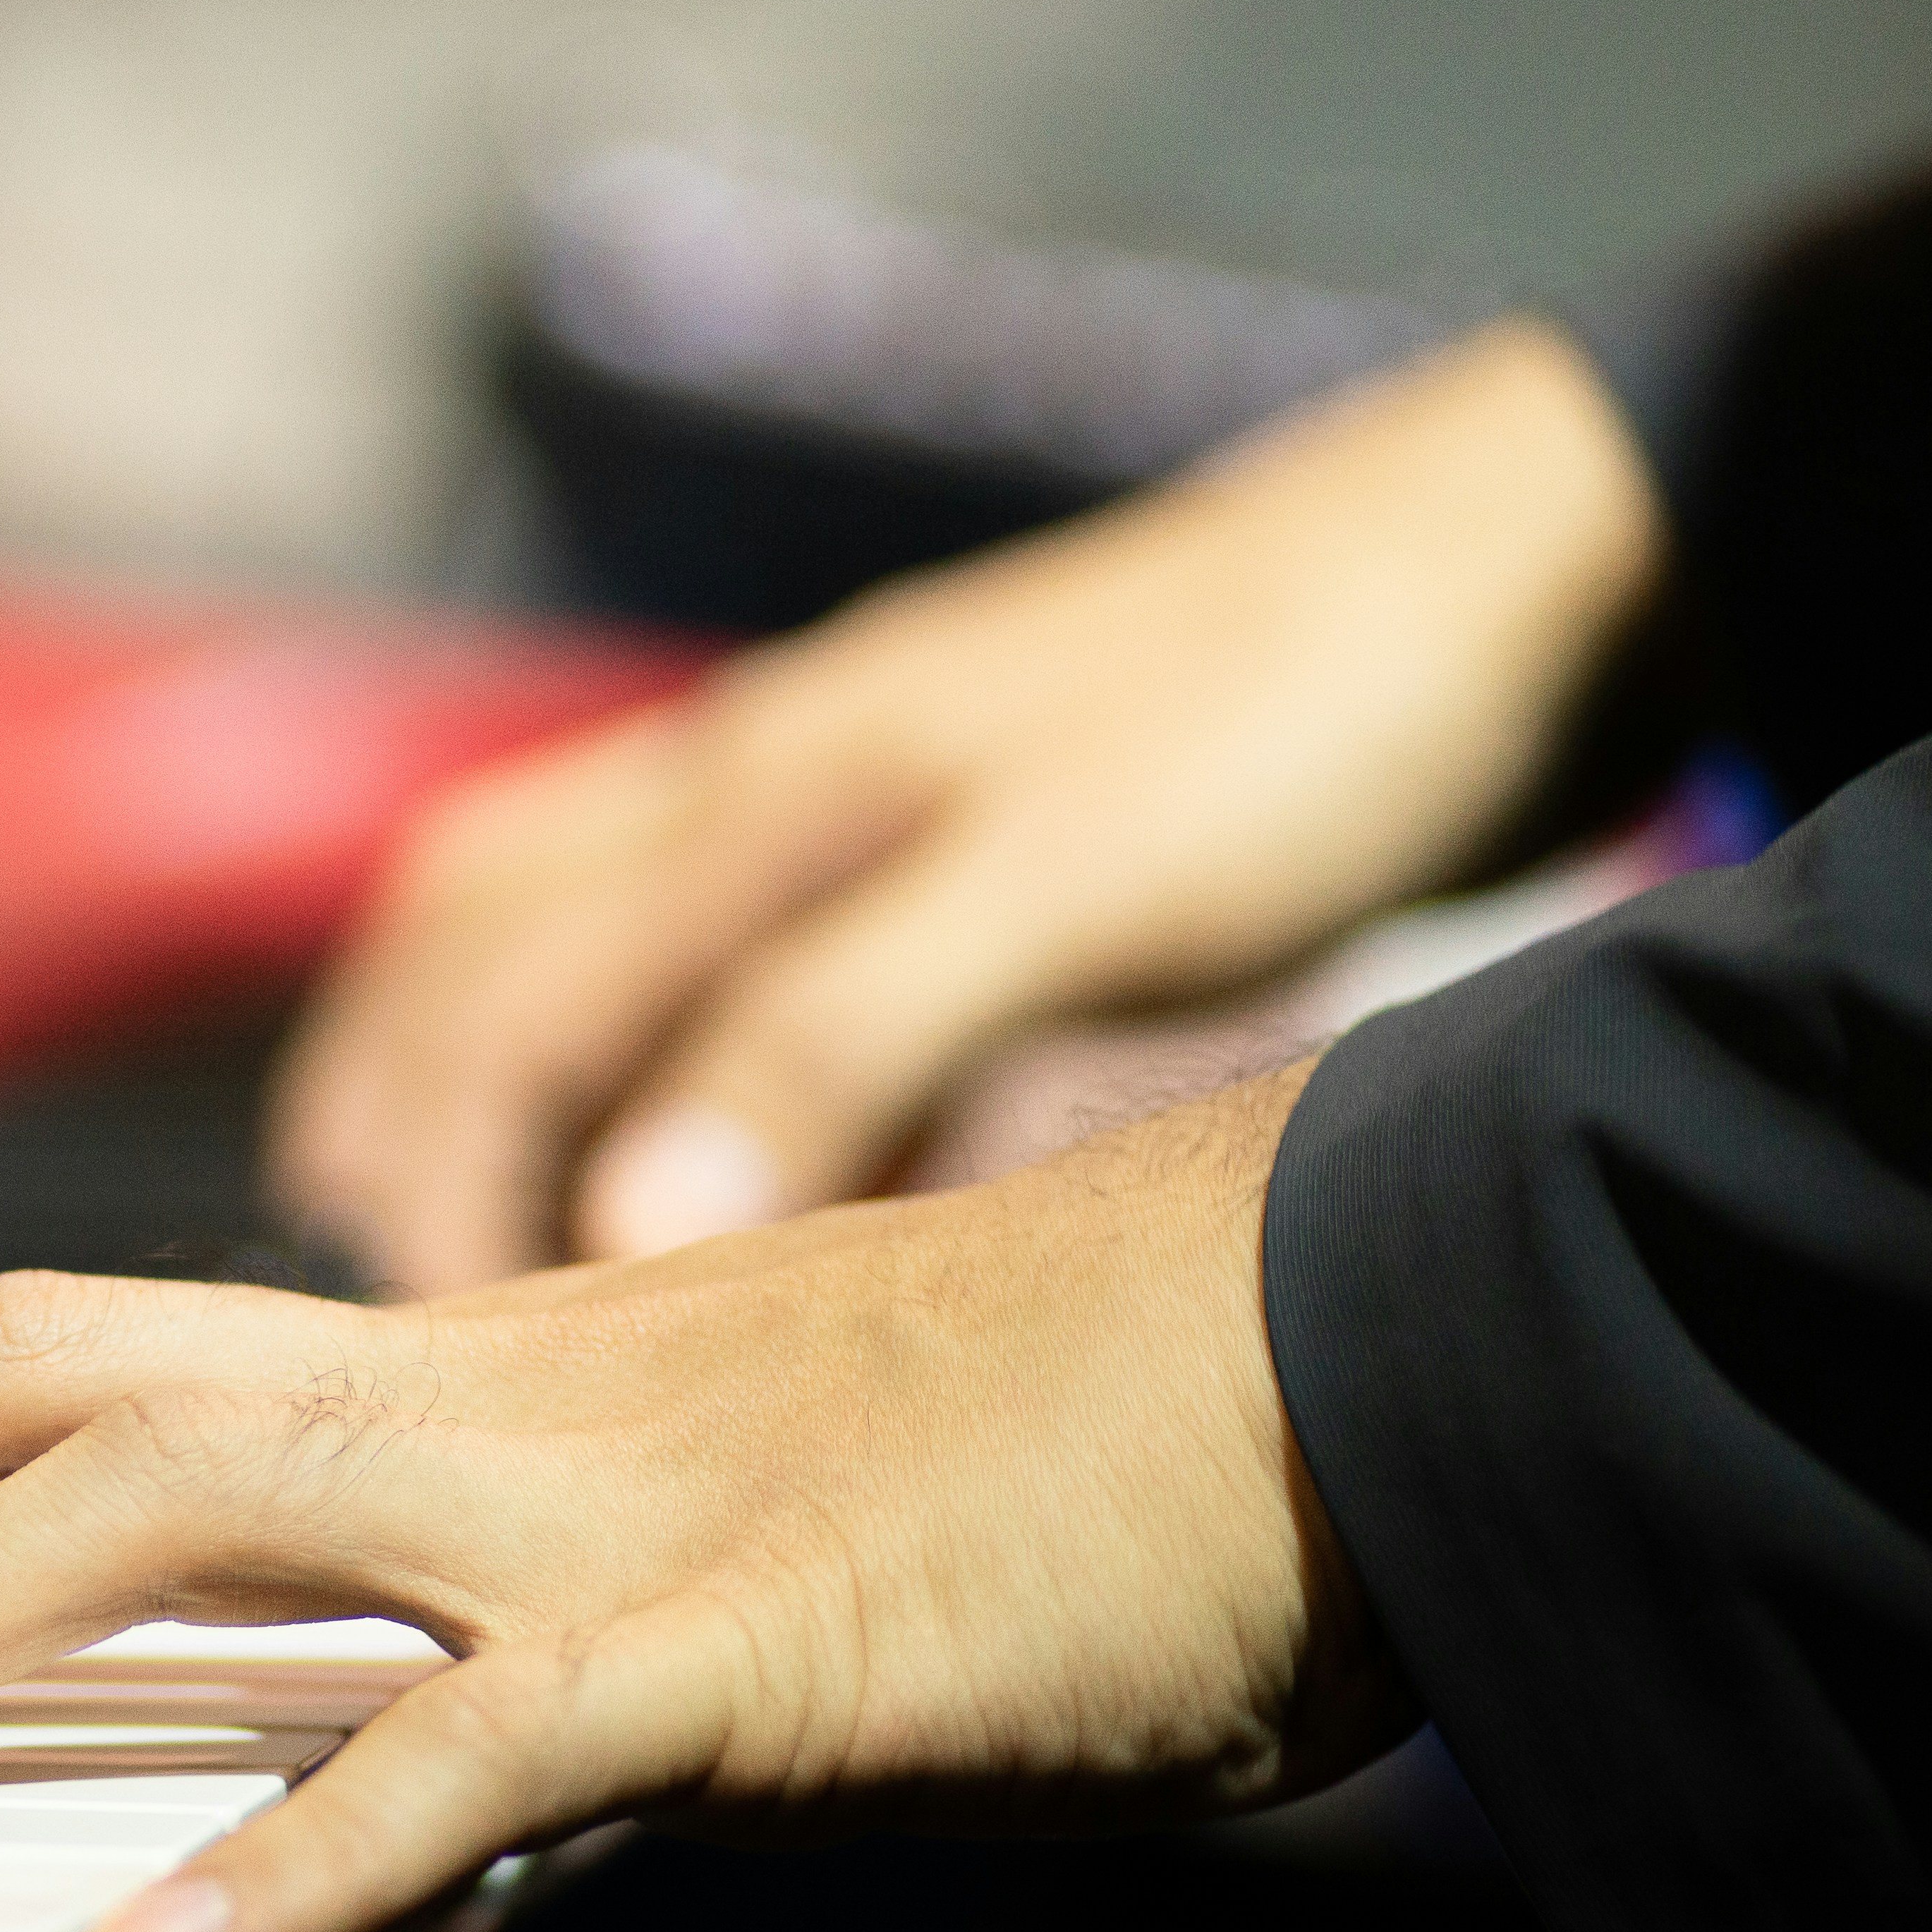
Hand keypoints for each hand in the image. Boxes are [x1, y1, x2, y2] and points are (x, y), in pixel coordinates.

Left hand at [0, 1068, 1413, 1931]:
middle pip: (51, 1374)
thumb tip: (434, 1710)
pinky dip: (296, 1857)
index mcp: (498, 1357)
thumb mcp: (769, 1477)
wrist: (1372, 1330)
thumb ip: (573, 1571)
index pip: (98, 1346)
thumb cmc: (1107, 1423)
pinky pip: (476, 1746)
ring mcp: (612, 1500)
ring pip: (181, 1501)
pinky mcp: (757, 1639)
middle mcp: (499, 1389)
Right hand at [271, 321, 1661, 1294]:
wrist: (1525, 571)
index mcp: (757, 786)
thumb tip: (623, 1233)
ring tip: (507, 1268)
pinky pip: (737, 969)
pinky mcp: (952, 841)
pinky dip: (685, 1082)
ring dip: (520, 1092)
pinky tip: (734, 1198)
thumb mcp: (1066, 887)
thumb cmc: (1301, 719)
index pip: (491, 1012)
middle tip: (410, 1310)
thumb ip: (835, 1044)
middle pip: (476, 946)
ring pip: (587, 944)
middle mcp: (760, 779)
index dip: (435, 1193)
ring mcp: (849, 799)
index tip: (451, 1361)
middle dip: (406, 1119)